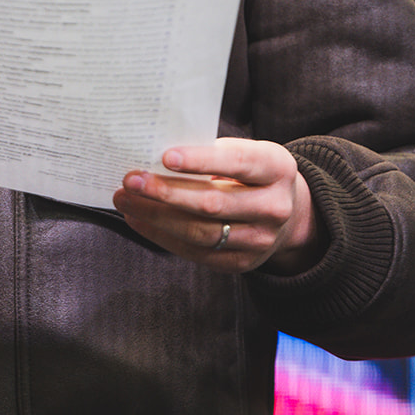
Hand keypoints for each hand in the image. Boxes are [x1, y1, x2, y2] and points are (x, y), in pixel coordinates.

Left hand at [112, 138, 326, 274]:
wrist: (288, 213)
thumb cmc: (251, 173)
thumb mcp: (245, 153)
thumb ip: (211, 152)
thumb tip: (154, 156)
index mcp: (277, 168)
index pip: (237, 163)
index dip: (201, 160)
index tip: (166, 157)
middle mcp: (274, 207)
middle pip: (213, 203)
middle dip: (166, 192)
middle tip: (131, 180)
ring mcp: (261, 239)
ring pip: (200, 232)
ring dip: (156, 217)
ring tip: (126, 200)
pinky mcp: (243, 262)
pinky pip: (197, 253)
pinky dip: (162, 236)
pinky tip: (139, 219)